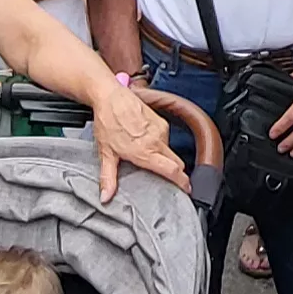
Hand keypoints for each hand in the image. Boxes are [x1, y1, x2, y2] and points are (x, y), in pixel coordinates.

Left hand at [85, 78, 189, 199]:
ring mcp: (161, 130)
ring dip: (163, 156)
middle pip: (176, 162)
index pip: (172, 170)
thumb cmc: (107, 122)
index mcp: (145, 152)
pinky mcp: (161, 122)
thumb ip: (108, 177)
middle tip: (167, 177)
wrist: (110, 96)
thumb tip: (106, 197)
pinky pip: (166, 138)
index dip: (182, 182)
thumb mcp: (105, 152)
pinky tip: (145, 141)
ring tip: (147, 155)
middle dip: (175, 172)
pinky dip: (159, 143)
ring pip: (169, 150)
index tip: (187, 189)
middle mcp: (156, 142)